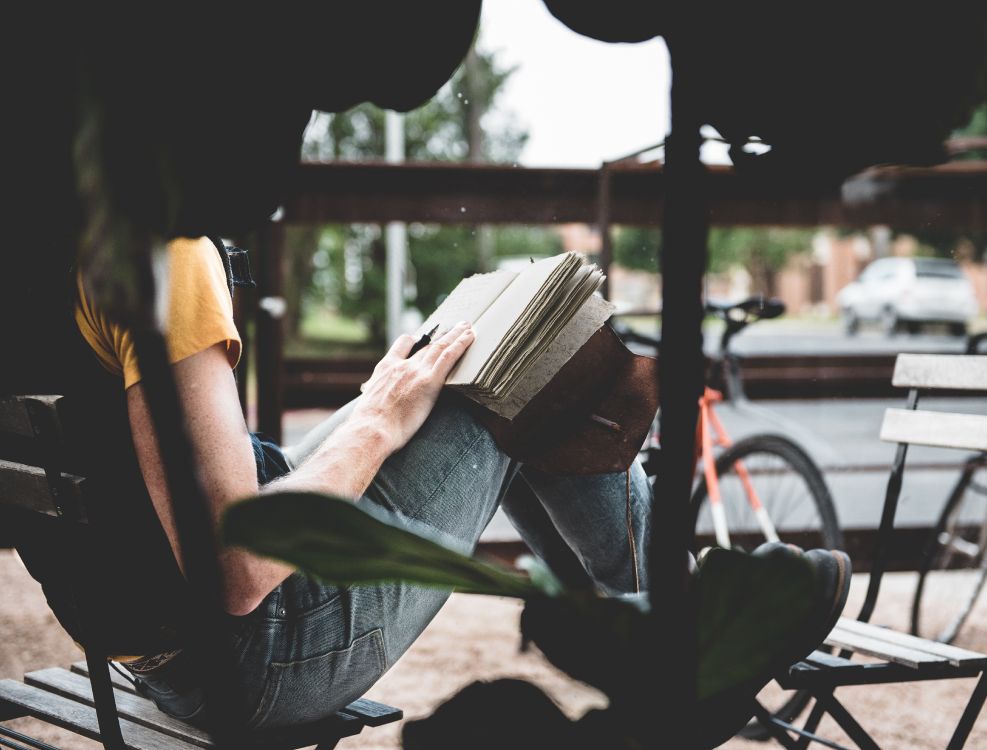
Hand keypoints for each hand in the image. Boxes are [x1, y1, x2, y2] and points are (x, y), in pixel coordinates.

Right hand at [351, 321, 474, 455]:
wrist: (371, 428)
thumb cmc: (369, 425)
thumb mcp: (369, 403)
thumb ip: (378, 397)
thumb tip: (378, 407)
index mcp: (385, 368)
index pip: (402, 345)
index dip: (415, 339)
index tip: (424, 337)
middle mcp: (402, 365)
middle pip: (426, 345)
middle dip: (441, 336)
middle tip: (454, 327)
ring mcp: (416, 371)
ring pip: (440, 347)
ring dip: (455, 335)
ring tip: (467, 327)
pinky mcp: (429, 381)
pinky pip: (448, 356)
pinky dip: (461, 344)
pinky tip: (470, 337)